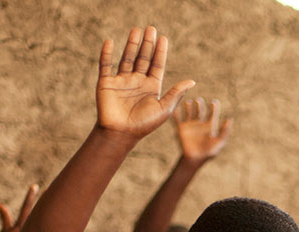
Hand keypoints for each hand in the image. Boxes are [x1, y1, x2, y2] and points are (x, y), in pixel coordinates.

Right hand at [96, 26, 194, 140]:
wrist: (121, 135)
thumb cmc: (144, 125)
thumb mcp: (164, 109)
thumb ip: (176, 94)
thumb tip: (192, 82)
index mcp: (151, 87)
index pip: (157, 65)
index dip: (160, 52)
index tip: (164, 38)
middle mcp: (137, 82)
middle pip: (143, 58)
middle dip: (147, 44)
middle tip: (151, 29)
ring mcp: (122, 81)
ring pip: (127, 58)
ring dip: (131, 44)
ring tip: (137, 30)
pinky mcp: (106, 83)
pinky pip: (106, 65)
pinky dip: (107, 54)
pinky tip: (110, 42)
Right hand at [175, 97, 231, 163]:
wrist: (195, 160)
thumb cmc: (209, 152)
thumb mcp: (219, 142)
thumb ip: (224, 132)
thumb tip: (229, 119)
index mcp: (209, 125)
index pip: (212, 113)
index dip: (214, 108)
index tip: (214, 102)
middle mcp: (199, 123)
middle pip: (199, 111)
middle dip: (199, 105)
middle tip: (199, 100)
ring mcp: (190, 125)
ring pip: (189, 113)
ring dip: (188, 107)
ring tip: (188, 102)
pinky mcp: (181, 129)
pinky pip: (178, 120)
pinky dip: (176, 114)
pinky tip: (176, 108)